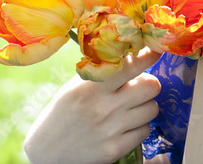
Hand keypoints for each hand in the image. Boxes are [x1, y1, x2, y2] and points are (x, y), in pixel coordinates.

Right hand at [24, 48, 161, 163]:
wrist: (47, 151)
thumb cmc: (63, 112)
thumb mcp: (75, 87)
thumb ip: (102, 73)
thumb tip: (132, 53)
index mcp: (91, 86)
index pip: (131, 65)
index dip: (149, 55)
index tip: (155, 50)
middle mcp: (103, 107)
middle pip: (151, 86)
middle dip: (149, 83)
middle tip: (139, 85)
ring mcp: (111, 129)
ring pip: (152, 108)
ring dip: (145, 106)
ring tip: (130, 107)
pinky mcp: (115, 149)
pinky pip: (145, 131)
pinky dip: (139, 126)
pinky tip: (126, 125)